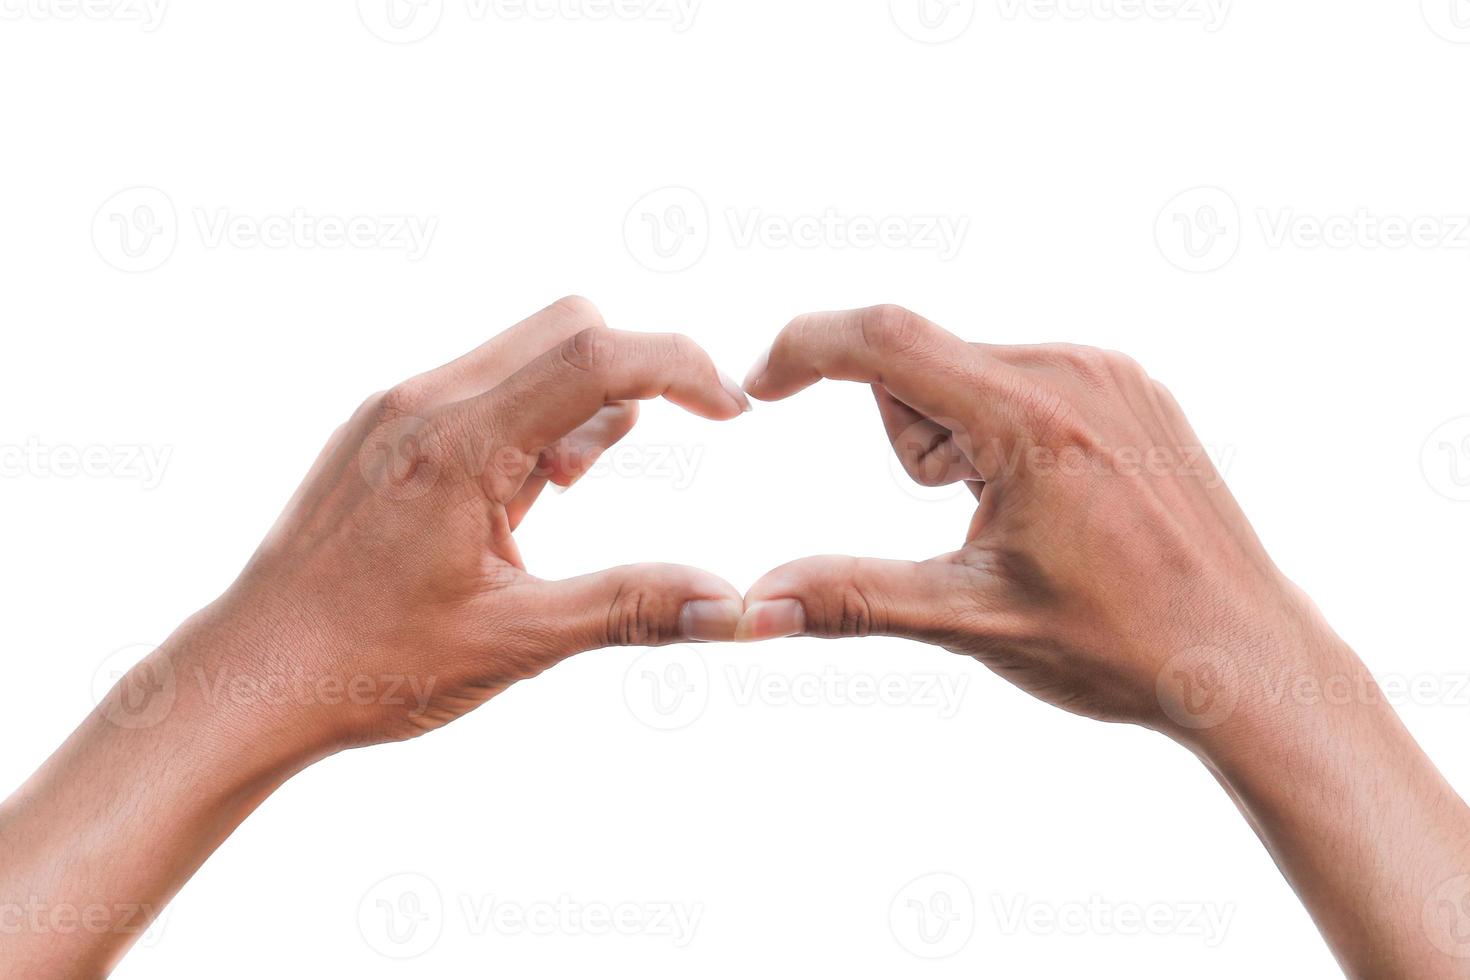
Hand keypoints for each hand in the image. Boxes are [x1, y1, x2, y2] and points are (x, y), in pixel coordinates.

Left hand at [160, 296, 749, 752]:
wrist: (248, 677)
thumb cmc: (366, 666)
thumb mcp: (515, 642)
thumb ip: (631, 608)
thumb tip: (731, 606)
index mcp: (458, 444)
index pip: (597, 355)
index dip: (684, 366)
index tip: (733, 410)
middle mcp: (424, 401)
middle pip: (569, 325)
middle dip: (630, 377)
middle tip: (612, 473)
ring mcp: (396, 407)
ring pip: (526, 351)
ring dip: (575, 404)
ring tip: (552, 497)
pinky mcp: (383, 425)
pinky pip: (482, 383)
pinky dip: (527, 419)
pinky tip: (512, 500)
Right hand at [736, 305, 1469, 977]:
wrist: (1246, 659)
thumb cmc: (1121, 646)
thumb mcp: (972, 619)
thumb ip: (852, 598)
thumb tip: (748, 607)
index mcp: (1031, 416)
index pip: (885, 338)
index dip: (803, 348)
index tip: (757, 389)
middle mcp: (1074, 368)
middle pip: (920, 363)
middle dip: (910, 441)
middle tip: (967, 519)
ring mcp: (1109, 373)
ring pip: (967, 372)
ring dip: (956, 439)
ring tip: (1018, 519)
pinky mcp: (1130, 386)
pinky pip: (1021, 379)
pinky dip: (1000, 429)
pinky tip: (1054, 502)